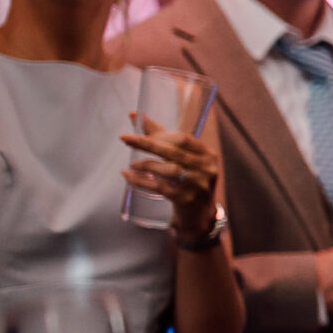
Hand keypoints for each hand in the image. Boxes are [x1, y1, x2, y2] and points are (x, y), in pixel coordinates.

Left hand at [120, 117, 222, 238]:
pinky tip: (130, 177)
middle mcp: (207, 168)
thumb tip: (136, 115)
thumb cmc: (187, 182)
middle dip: (148, 144)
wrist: (199, 217)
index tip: (135, 133)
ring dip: (147, 165)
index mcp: (207, 155)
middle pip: (175, 152)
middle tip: (125, 139)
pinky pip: (161, 188)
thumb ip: (161, 138)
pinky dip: (143, 182)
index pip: (183, 139)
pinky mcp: (187, 200)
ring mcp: (198, 185)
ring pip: (170, 170)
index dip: (159, 135)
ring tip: (132, 165)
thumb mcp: (181, 160)